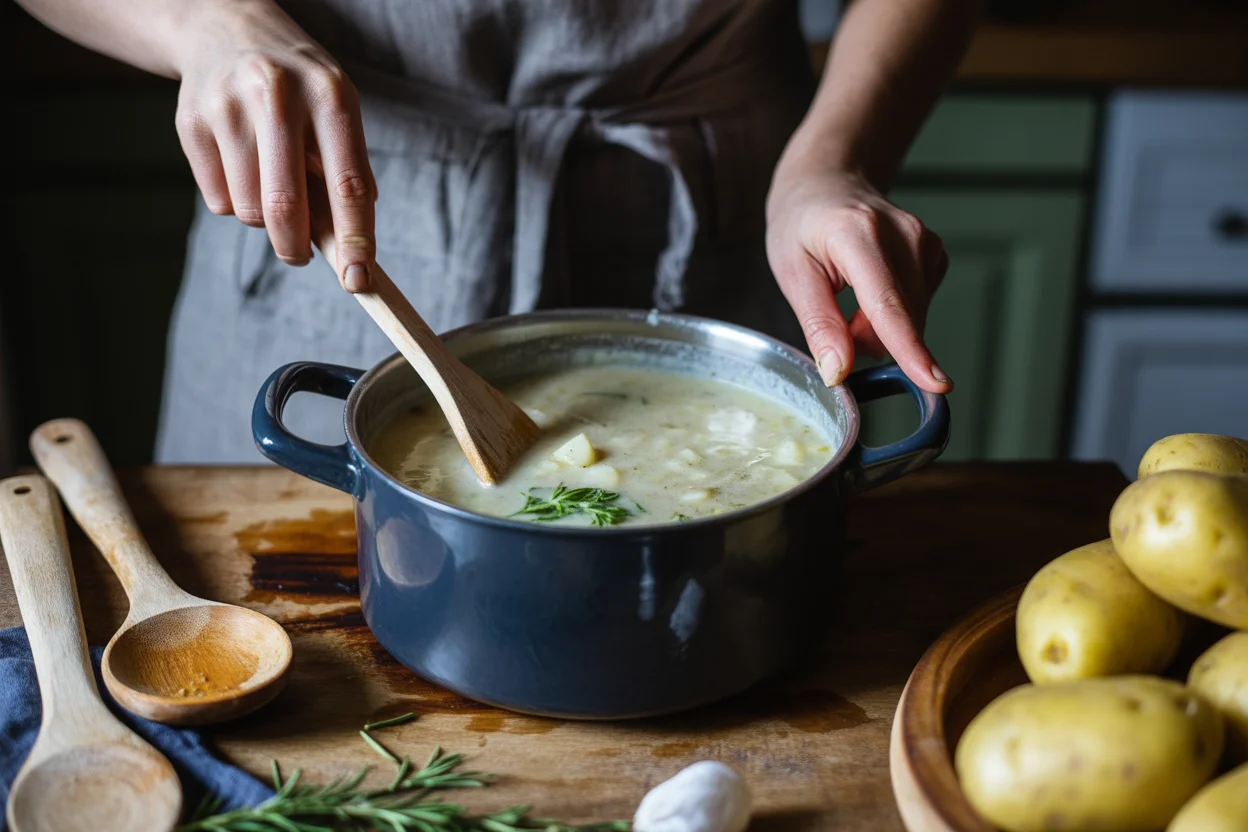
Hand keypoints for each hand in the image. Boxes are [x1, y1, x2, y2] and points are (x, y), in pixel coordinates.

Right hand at [173, 0, 375, 290]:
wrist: (225, 29)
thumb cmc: (298, 88)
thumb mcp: (335, 115)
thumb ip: (346, 180)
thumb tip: (354, 256)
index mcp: (329, 94)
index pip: (347, 183)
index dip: (355, 238)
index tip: (360, 278)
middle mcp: (276, 94)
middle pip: (285, 206)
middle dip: (295, 248)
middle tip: (300, 256)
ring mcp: (227, 107)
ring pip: (248, 210)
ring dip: (264, 220)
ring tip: (270, 183)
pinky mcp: (190, 123)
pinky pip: (219, 200)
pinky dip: (235, 202)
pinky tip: (240, 166)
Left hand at [765, 165, 950, 393]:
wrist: (827, 184)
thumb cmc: (803, 225)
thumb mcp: (792, 274)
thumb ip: (818, 325)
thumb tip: (839, 372)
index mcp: (857, 234)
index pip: (887, 303)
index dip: (909, 349)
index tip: (934, 382)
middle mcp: (902, 233)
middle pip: (901, 319)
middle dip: (867, 338)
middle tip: (836, 315)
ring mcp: (925, 240)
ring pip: (912, 319)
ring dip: (879, 327)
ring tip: (850, 296)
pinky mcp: (936, 252)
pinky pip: (918, 308)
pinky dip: (893, 314)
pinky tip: (872, 290)